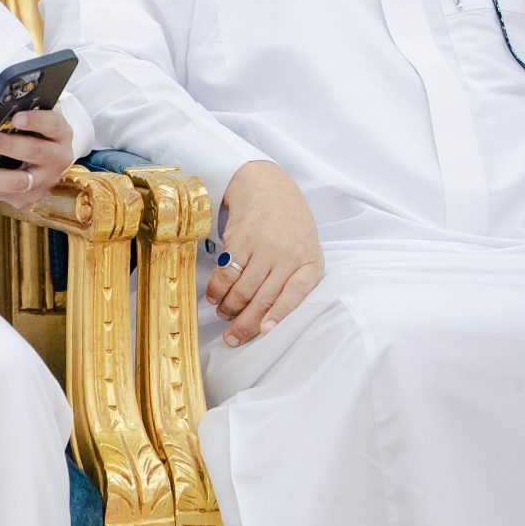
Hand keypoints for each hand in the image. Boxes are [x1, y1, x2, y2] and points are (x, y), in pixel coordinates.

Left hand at [0, 107, 78, 211]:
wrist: (47, 159)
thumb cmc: (34, 132)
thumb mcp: (34, 120)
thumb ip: (19, 116)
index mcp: (60, 133)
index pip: (51, 124)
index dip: (35, 121)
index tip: (15, 117)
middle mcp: (58, 158)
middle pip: (35, 152)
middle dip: (8, 146)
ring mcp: (46, 181)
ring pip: (18, 182)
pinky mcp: (31, 197)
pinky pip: (4, 195)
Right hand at [207, 160, 325, 346]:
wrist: (267, 187)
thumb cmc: (288, 225)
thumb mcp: (304, 250)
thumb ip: (294, 279)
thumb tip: (269, 316)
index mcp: (310, 262)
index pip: (295, 296)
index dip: (277, 316)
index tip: (263, 333)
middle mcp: (288, 256)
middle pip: (264, 299)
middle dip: (245, 323)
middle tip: (233, 338)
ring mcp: (264, 248)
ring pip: (242, 290)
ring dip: (229, 308)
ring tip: (223, 314)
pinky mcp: (240, 241)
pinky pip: (225, 274)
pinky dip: (216, 290)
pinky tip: (214, 296)